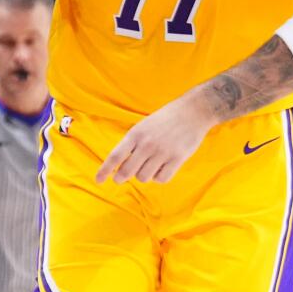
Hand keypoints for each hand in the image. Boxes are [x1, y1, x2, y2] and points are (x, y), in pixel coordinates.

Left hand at [97, 95, 213, 183]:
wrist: (194, 111)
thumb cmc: (167, 118)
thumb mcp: (144, 125)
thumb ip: (132, 143)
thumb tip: (120, 165)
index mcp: (136, 134)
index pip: (115, 156)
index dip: (104, 170)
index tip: (98, 180)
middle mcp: (147, 144)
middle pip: (126, 171)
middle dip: (121, 177)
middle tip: (121, 178)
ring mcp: (162, 152)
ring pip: (143, 177)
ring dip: (143, 175)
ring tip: (148, 166)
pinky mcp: (177, 159)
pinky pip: (161, 179)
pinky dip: (159, 177)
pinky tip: (162, 168)